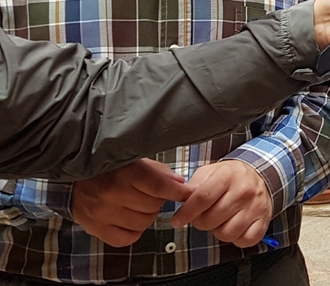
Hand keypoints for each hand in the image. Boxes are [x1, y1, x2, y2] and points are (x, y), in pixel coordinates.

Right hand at [71, 158, 188, 246]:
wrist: (71, 178)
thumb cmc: (108, 167)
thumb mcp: (134, 159)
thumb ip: (158, 171)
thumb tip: (180, 184)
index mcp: (126, 174)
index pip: (160, 187)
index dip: (178, 192)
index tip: (187, 193)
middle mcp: (114, 195)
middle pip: (153, 206)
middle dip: (159, 201)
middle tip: (154, 195)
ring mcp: (103, 214)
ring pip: (143, 223)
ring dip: (148, 215)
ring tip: (140, 205)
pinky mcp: (95, 228)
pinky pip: (126, 239)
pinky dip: (134, 231)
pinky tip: (132, 219)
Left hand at [170, 160, 272, 246]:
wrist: (260, 175)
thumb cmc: (230, 177)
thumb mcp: (210, 172)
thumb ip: (193, 185)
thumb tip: (178, 197)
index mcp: (227, 176)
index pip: (202, 198)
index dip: (186, 213)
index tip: (176, 221)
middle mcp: (244, 191)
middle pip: (210, 219)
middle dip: (201, 222)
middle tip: (204, 215)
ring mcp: (255, 207)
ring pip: (226, 233)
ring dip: (218, 231)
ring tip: (221, 220)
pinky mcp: (263, 221)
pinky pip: (245, 241)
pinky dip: (237, 239)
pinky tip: (235, 227)